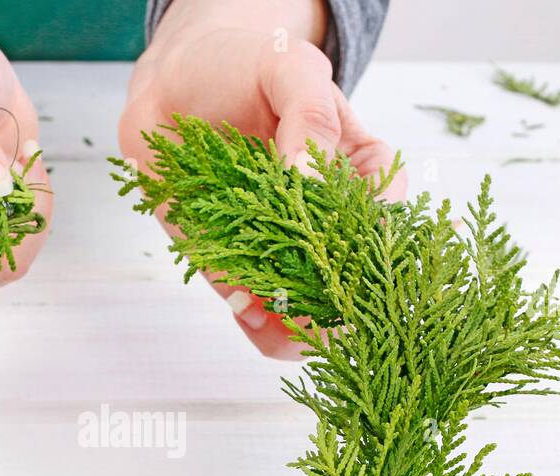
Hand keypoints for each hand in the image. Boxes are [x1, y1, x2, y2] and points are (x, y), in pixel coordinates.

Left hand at [119, 0, 404, 358]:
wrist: (170, 86)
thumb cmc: (241, 67)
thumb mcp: (288, 69)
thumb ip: (310, 114)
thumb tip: (308, 176)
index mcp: (352, 169)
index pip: (389, 209)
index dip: (388, 233)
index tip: (372, 243)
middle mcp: (322, 217)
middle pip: (352, 276)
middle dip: (346, 298)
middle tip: (331, 305)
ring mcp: (279, 247)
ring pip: (310, 307)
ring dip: (304, 322)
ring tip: (288, 322)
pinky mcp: (235, 266)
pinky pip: (257, 313)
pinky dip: (260, 324)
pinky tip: (251, 314)